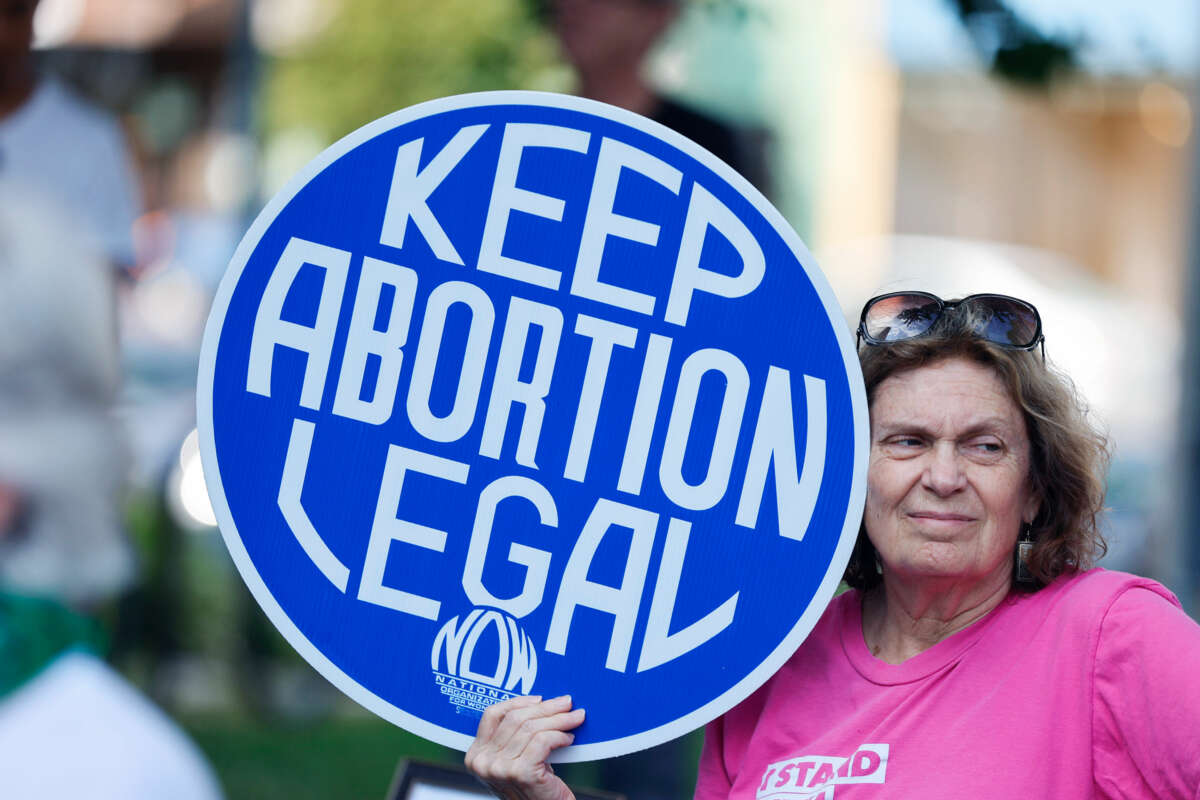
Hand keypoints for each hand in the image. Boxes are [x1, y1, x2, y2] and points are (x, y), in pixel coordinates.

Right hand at [465, 694, 585, 799]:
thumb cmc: (532, 788)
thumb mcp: (513, 759)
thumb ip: (512, 736)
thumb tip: (537, 702)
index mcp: (475, 755)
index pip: (492, 714)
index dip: (519, 702)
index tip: (541, 699)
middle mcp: (482, 762)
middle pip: (516, 718)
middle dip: (546, 708)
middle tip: (567, 703)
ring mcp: (499, 768)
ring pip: (532, 728)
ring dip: (559, 720)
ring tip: (574, 719)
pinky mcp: (520, 773)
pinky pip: (543, 741)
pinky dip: (559, 735)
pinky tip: (568, 738)